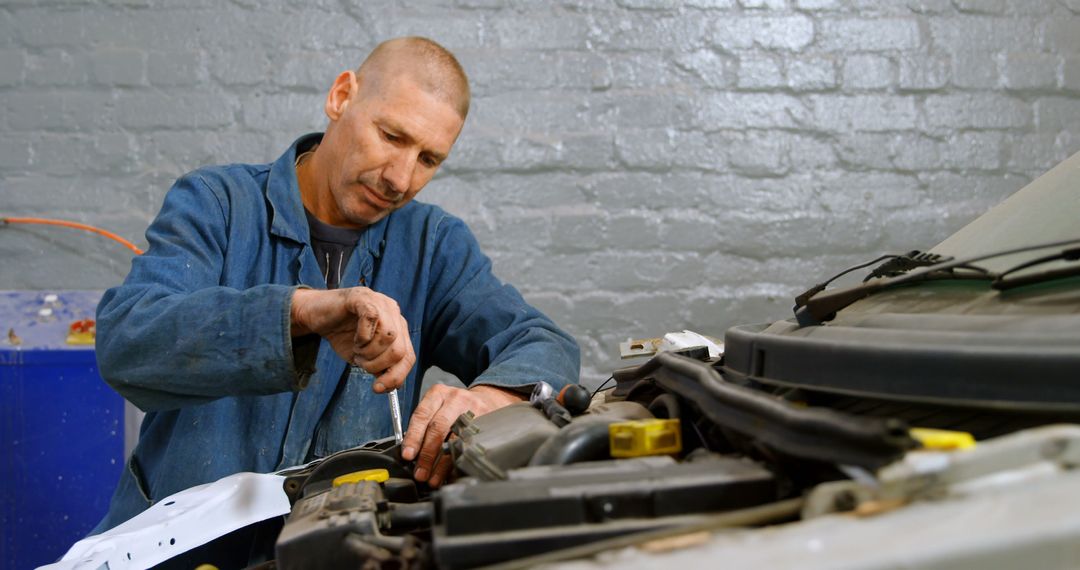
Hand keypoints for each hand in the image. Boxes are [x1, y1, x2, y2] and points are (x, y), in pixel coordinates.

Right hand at [289, 287, 414, 391]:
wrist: (316, 315)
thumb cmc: (341, 334)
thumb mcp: (363, 358)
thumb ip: (380, 368)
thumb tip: (391, 385)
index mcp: (398, 327)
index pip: (409, 356)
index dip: (396, 376)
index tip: (378, 388)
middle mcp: (394, 313)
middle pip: (400, 350)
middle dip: (378, 365)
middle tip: (361, 362)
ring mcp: (380, 302)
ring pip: (389, 336)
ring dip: (369, 351)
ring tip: (357, 349)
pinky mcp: (363, 297)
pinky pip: (372, 318)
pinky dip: (363, 336)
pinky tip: (355, 338)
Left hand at [401, 384, 523, 486]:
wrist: (487, 400)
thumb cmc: (455, 408)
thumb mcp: (437, 407)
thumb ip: (423, 426)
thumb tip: (410, 454)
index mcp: (438, 393)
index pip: (422, 415)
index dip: (413, 437)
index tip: (408, 456)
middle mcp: (455, 399)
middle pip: (438, 428)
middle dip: (427, 454)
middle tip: (420, 473)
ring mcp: (473, 410)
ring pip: (455, 440)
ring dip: (442, 464)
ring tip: (433, 479)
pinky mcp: (486, 423)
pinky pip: (470, 446)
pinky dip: (458, 462)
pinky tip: (451, 473)